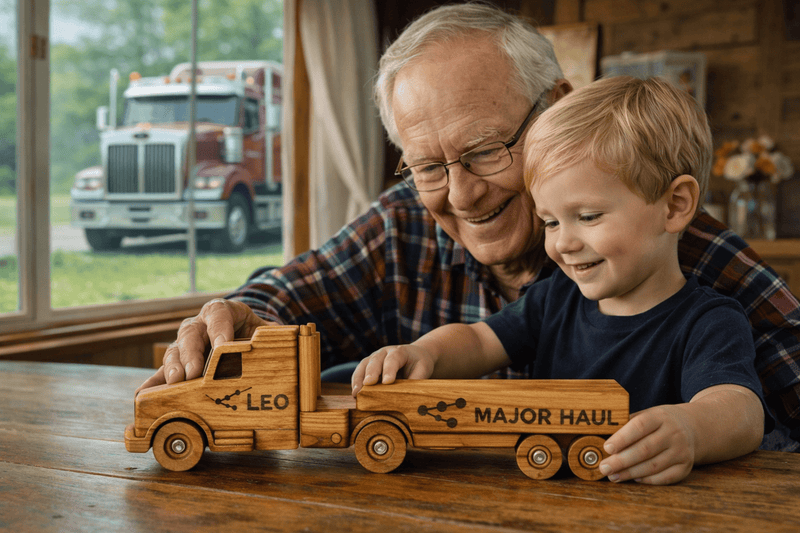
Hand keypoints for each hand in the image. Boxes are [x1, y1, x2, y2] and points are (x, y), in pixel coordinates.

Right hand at [136, 299, 270, 392]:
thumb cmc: (256, 333)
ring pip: (174, 352)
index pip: (218, 314)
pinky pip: (162, 373)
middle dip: (191, 353)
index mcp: (222, 312)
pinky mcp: (178, 365)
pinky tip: (143, 397)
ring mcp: (186, 345)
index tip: (224, 345)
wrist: (246, 336)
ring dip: (173, 368)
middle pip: (190, 333)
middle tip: (192, 371)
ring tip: (175, 383)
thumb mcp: (266, 331)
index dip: (220, 329)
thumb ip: (274, 336)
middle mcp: (199, 325)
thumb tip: (286, 343)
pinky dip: (153, 385)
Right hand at [351, 344, 435, 396]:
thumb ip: (417, 380)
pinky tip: (355, 393)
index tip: (387, 382)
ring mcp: (374, 357)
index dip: (390, 370)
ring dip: (359, 379)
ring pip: (364, 365)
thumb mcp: (423, 369)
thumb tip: (410, 395)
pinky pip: (359, 372)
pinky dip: (356, 382)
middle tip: (368, 384)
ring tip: (356, 393)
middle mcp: (384, 352)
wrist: (414, 355)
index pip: (393, 359)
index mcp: (400, 351)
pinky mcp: (368, 365)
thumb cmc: (418, 363)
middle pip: (376, 360)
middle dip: (371, 372)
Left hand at [598, 404, 695, 484]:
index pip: (640, 426)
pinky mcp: (685, 466)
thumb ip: (627, 425)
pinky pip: (666, 477)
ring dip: (630, 473)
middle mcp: (673, 433)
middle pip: (645, 449)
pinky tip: (633, 479)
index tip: (606, 448)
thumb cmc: (659, 423)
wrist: (692, 427)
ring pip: (654, 465)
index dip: (622, 438)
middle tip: (604, 467)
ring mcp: (682, 451)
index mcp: (659, 417)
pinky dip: (648, 480)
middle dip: (621, 461)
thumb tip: (601, 437)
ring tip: (613, 476)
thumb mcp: (646, 415)